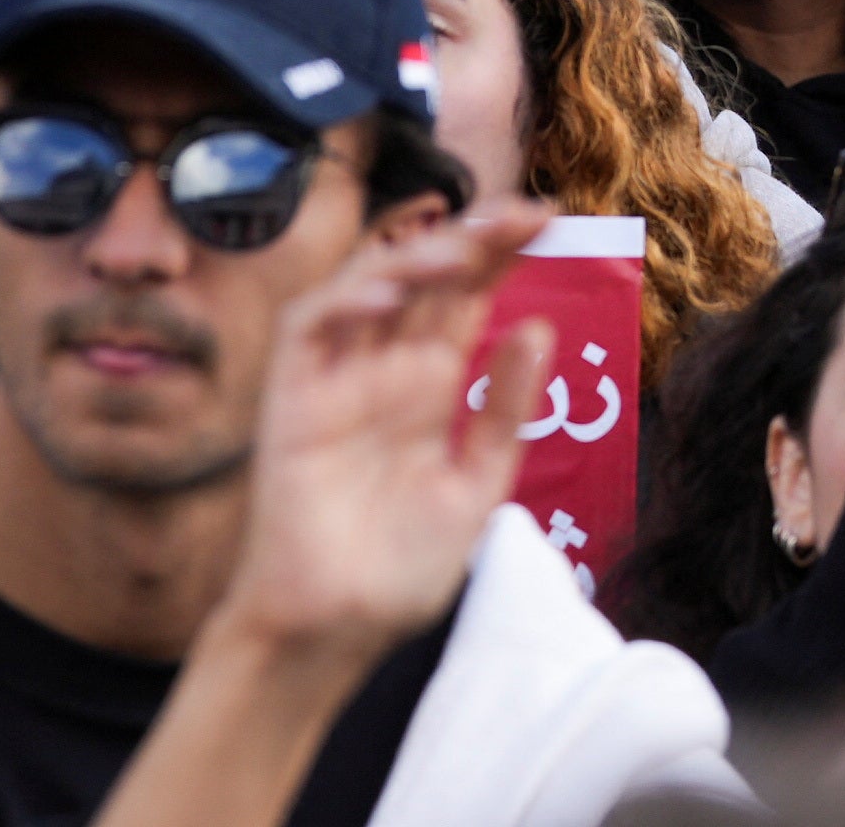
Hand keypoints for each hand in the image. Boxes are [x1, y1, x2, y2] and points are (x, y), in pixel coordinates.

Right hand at [206, 207, 549, 671]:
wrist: (335, 632)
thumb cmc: (399, 570)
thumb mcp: (476, 485)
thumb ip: (504, 412)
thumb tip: (536, 328)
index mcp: (430, 385)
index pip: (468, 298)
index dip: (502, 253)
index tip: (552, 219)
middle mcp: (385, 370)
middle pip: (428, 279)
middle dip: (474, 237)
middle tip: (524, 212)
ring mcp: (337, 381)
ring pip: (368, 286)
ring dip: (414, 256)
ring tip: (466, 248)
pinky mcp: (292, 401)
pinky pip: (308, 329)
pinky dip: (343, 298)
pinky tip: (386, 292)